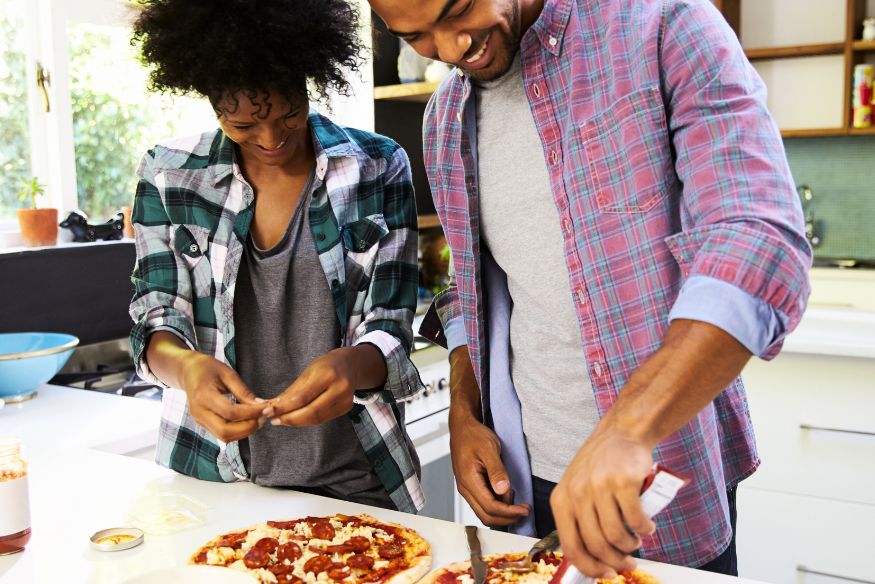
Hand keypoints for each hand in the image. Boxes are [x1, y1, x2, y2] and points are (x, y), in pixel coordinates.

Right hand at [177, 351, 268, 441]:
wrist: (188, 372)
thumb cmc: (208, 368)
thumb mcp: (228, 373)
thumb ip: (243, 391)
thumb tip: (260, 405)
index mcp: (203, 395)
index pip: (230, 412)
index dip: (251, 413)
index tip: (266, 408)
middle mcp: (199, 411)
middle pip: (225, 431)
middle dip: (248, 428)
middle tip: (263, 417)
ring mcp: (199, 420)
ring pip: (223, 437)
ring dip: (244, 432)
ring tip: (258, 419)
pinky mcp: (202, 424)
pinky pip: (221, 434)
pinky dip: (237, 431)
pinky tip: (248, 421)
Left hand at [268, 346, 377, 425]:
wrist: (350, 365)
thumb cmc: (326, 366)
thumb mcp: (308, 372)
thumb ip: (291, 391)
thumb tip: (271, 406)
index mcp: (327, 374)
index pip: (302, 397)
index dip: (284, 407)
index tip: (267, 412)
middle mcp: (340, 388)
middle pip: (311, 412)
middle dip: (290, 418)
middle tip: (274, 420)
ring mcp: (345, 400)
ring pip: (317, 419)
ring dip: (297, 422)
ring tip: (282, 420)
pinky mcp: (347, 408)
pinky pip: (323, 419)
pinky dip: (307, 420)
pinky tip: (297, 418)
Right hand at [449, 410, 530, 525]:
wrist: (462, 427)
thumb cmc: (473, 435)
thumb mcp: (489, 448)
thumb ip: (496, 470)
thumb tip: (503, 490)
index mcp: (468, 480)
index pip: (490, 506)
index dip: (509, 512)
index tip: (524, 510)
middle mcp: (465, 488)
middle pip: (486, 515)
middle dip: (507, 518)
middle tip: (524, 512)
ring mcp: (467, 488)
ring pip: (484, 512)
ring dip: (502, 513)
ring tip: (518, 504)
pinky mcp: (471, 486)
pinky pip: (483, 503)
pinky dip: (497, 506)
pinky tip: (508, 497)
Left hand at [550, 429, 654, 579]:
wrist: (620, 434)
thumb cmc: (599, 466)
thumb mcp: (577, 489)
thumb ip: (580, 519)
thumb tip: (593, 558)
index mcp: (561, 499)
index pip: (571, 546)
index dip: (589, 566)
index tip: (605, 574)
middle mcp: (577, 493)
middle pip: (596, 544)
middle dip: (615, 561)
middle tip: (628, 563)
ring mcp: (599, 486)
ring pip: (615, 534)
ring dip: (630, 545)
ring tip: (636, 541)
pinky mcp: (623, 481)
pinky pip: (635, 518)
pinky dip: (645, 529)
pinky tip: (647, 527)